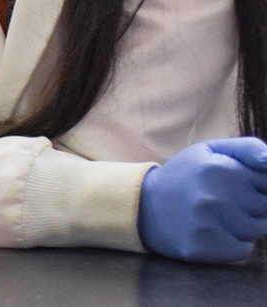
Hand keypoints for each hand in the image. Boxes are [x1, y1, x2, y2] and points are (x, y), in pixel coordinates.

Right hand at [138, 137, 266, 262]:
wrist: (143, 206)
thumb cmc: (185, 176)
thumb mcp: (210, 151)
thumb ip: (247, 148)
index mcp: (220, 168)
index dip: (252, 185)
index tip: (231, 186)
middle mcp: (216, 195)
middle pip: (265, 207)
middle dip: (250, 206)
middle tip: (222, 202)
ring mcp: (209, 223)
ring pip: (258, 230)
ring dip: (243, 225)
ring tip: (217, 217)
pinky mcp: (203, 247)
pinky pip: (243, 250)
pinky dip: (233, 244)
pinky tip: (213, 232)